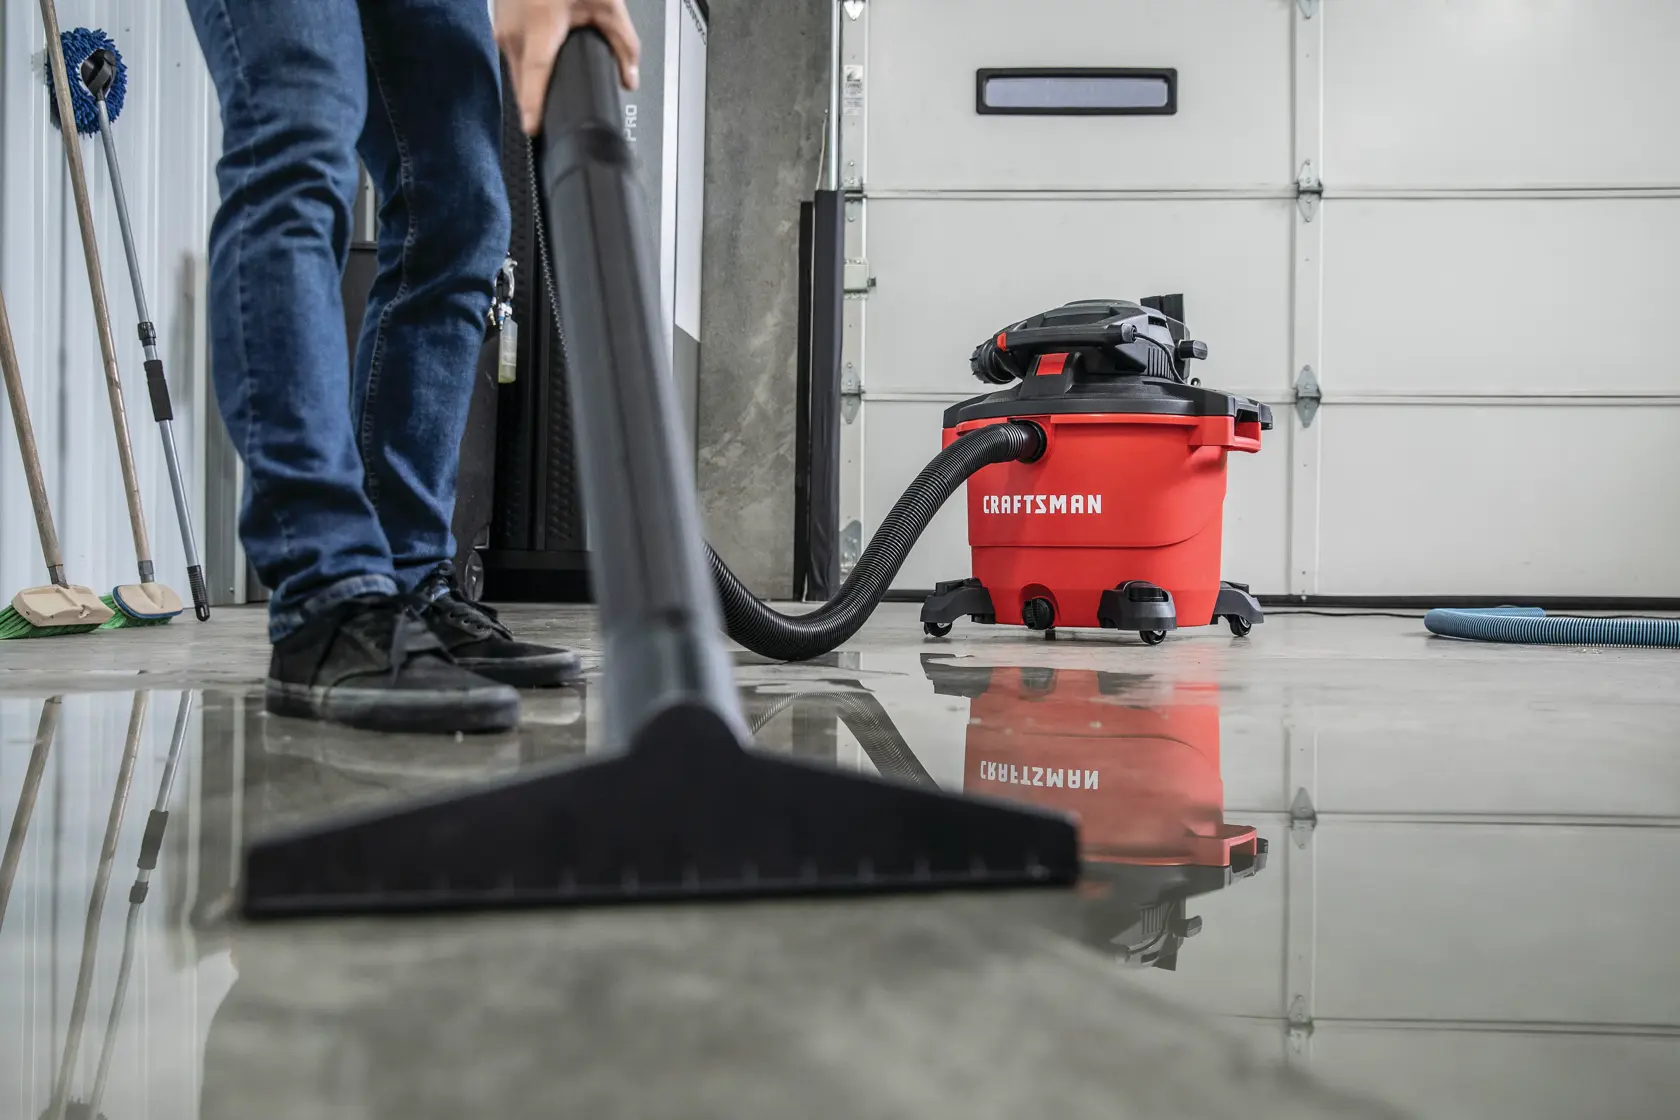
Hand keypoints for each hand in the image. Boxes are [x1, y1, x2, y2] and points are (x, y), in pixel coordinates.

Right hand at [495, 0, 641, 134]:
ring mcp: (502, 28)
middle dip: (539, 103)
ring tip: (553, 88)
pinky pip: (514, 56)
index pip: (535, 78)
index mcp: (539, 27)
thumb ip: (624, 44)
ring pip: (517, 71)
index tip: (534, 130)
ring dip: (534, 83)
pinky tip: (545, 64)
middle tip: (557, 118)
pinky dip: (529, 66)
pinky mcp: (500, 24)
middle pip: (525, 82)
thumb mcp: (607, 4)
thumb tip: (630, 78)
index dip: (534, 107)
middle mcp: (515, 31)